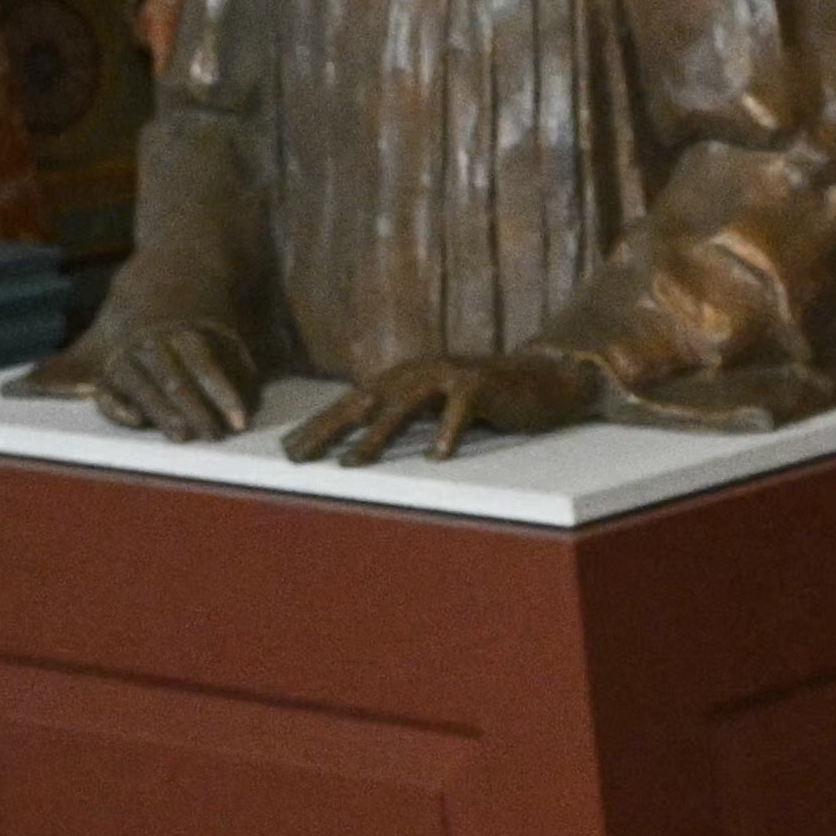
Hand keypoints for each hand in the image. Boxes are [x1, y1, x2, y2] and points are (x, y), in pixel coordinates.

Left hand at [12, 317, 265, 441]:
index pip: (120, 379)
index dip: (128, 401)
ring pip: (189, 369)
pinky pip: (218, 359)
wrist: (177, 260)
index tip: (137, 420)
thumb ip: (67, 370)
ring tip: (224, 430)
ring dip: (207, 402)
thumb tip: (16, 389)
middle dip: (175, 409)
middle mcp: (143, 338)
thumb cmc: (132, 310)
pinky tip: (241, 410)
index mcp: (114, 345)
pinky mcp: (206, 324)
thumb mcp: (98, 335)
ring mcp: (176, 330)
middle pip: (159, 378)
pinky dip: (229, 386)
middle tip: (192, 438)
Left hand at [281, 348, 612, 463]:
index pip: (351, 403)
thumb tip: (355, 444)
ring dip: (377, 435)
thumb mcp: (436, 409)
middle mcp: (418, 371)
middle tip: (298, 456)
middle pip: (365, 402)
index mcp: (403, 377)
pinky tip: (437, 457)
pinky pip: (462, 410)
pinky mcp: (483, 386)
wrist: (547, 378)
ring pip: (405, 406)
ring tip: (353, 463)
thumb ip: (402, 418)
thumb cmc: (488, 401)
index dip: (318, 426)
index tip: (288, 451)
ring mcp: (450, 375)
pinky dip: (449, 432)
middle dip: (328, 429)